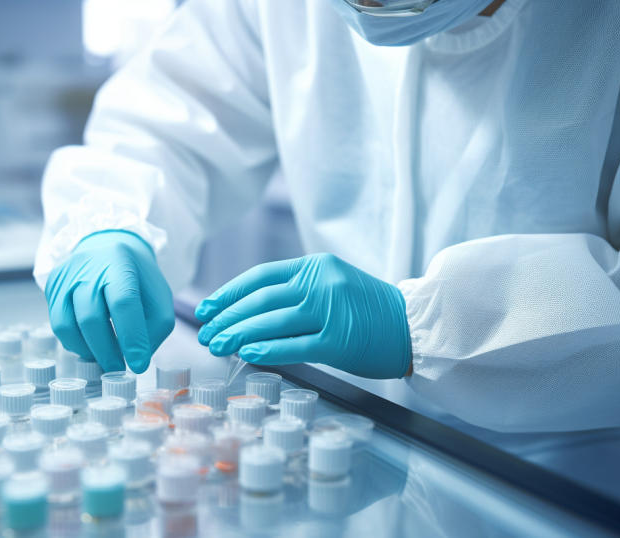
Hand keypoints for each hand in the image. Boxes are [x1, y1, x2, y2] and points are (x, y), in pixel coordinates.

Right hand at [45, 230, 174, 372]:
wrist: (108, 247)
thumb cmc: (137, 278)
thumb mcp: (159, 297)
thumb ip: (156, 328)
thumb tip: (137, 358)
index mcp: (119, 262)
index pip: (123, 303)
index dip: (131, 337)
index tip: (138, 364)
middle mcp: (87, 266)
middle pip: (91, 317)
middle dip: (106, 351)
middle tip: (118, 368)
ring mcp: (65, 276)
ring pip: (66, 324)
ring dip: (87, 350)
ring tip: (105, 357)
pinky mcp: (52, 287)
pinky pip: (58, 324)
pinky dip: (75, 342)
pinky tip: (91, 343)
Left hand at [195, 253, 410, 378]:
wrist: (414, 326)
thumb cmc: (367, 311)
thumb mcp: (331, 286)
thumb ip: (295, 293)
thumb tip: (246, 313)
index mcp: (315, 266)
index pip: (260, 276)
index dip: (229, 293)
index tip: (206, 308)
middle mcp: (321, 283)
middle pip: (261, 299)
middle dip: (227, 317)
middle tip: (205, 334)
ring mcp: (331, 310)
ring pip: (272, 321)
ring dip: (239, 334)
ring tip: (218, 346)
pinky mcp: (340, 340)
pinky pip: (295, 345)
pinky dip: (268, 349)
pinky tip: (248, 353)